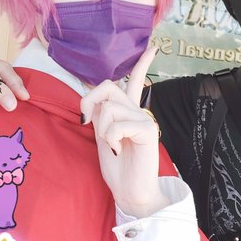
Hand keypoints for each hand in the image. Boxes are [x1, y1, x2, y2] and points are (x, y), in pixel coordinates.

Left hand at [80, 47, 167, 217]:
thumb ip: (101, 115)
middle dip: (89, 101)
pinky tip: (119, 149)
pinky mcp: (148, 129)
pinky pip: (119, 124)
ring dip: (102, 129)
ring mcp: (144, 119)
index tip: (154, 48)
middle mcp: (137, 111)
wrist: (130, 192)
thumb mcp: (102, 136)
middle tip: (86, 122)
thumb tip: (93, 96)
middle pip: (108, 87)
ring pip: (109, 107)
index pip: (134, 82)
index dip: (142, 64)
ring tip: (111, 145)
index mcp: (127, 112)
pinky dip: (112, 138)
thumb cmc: (117, 167)